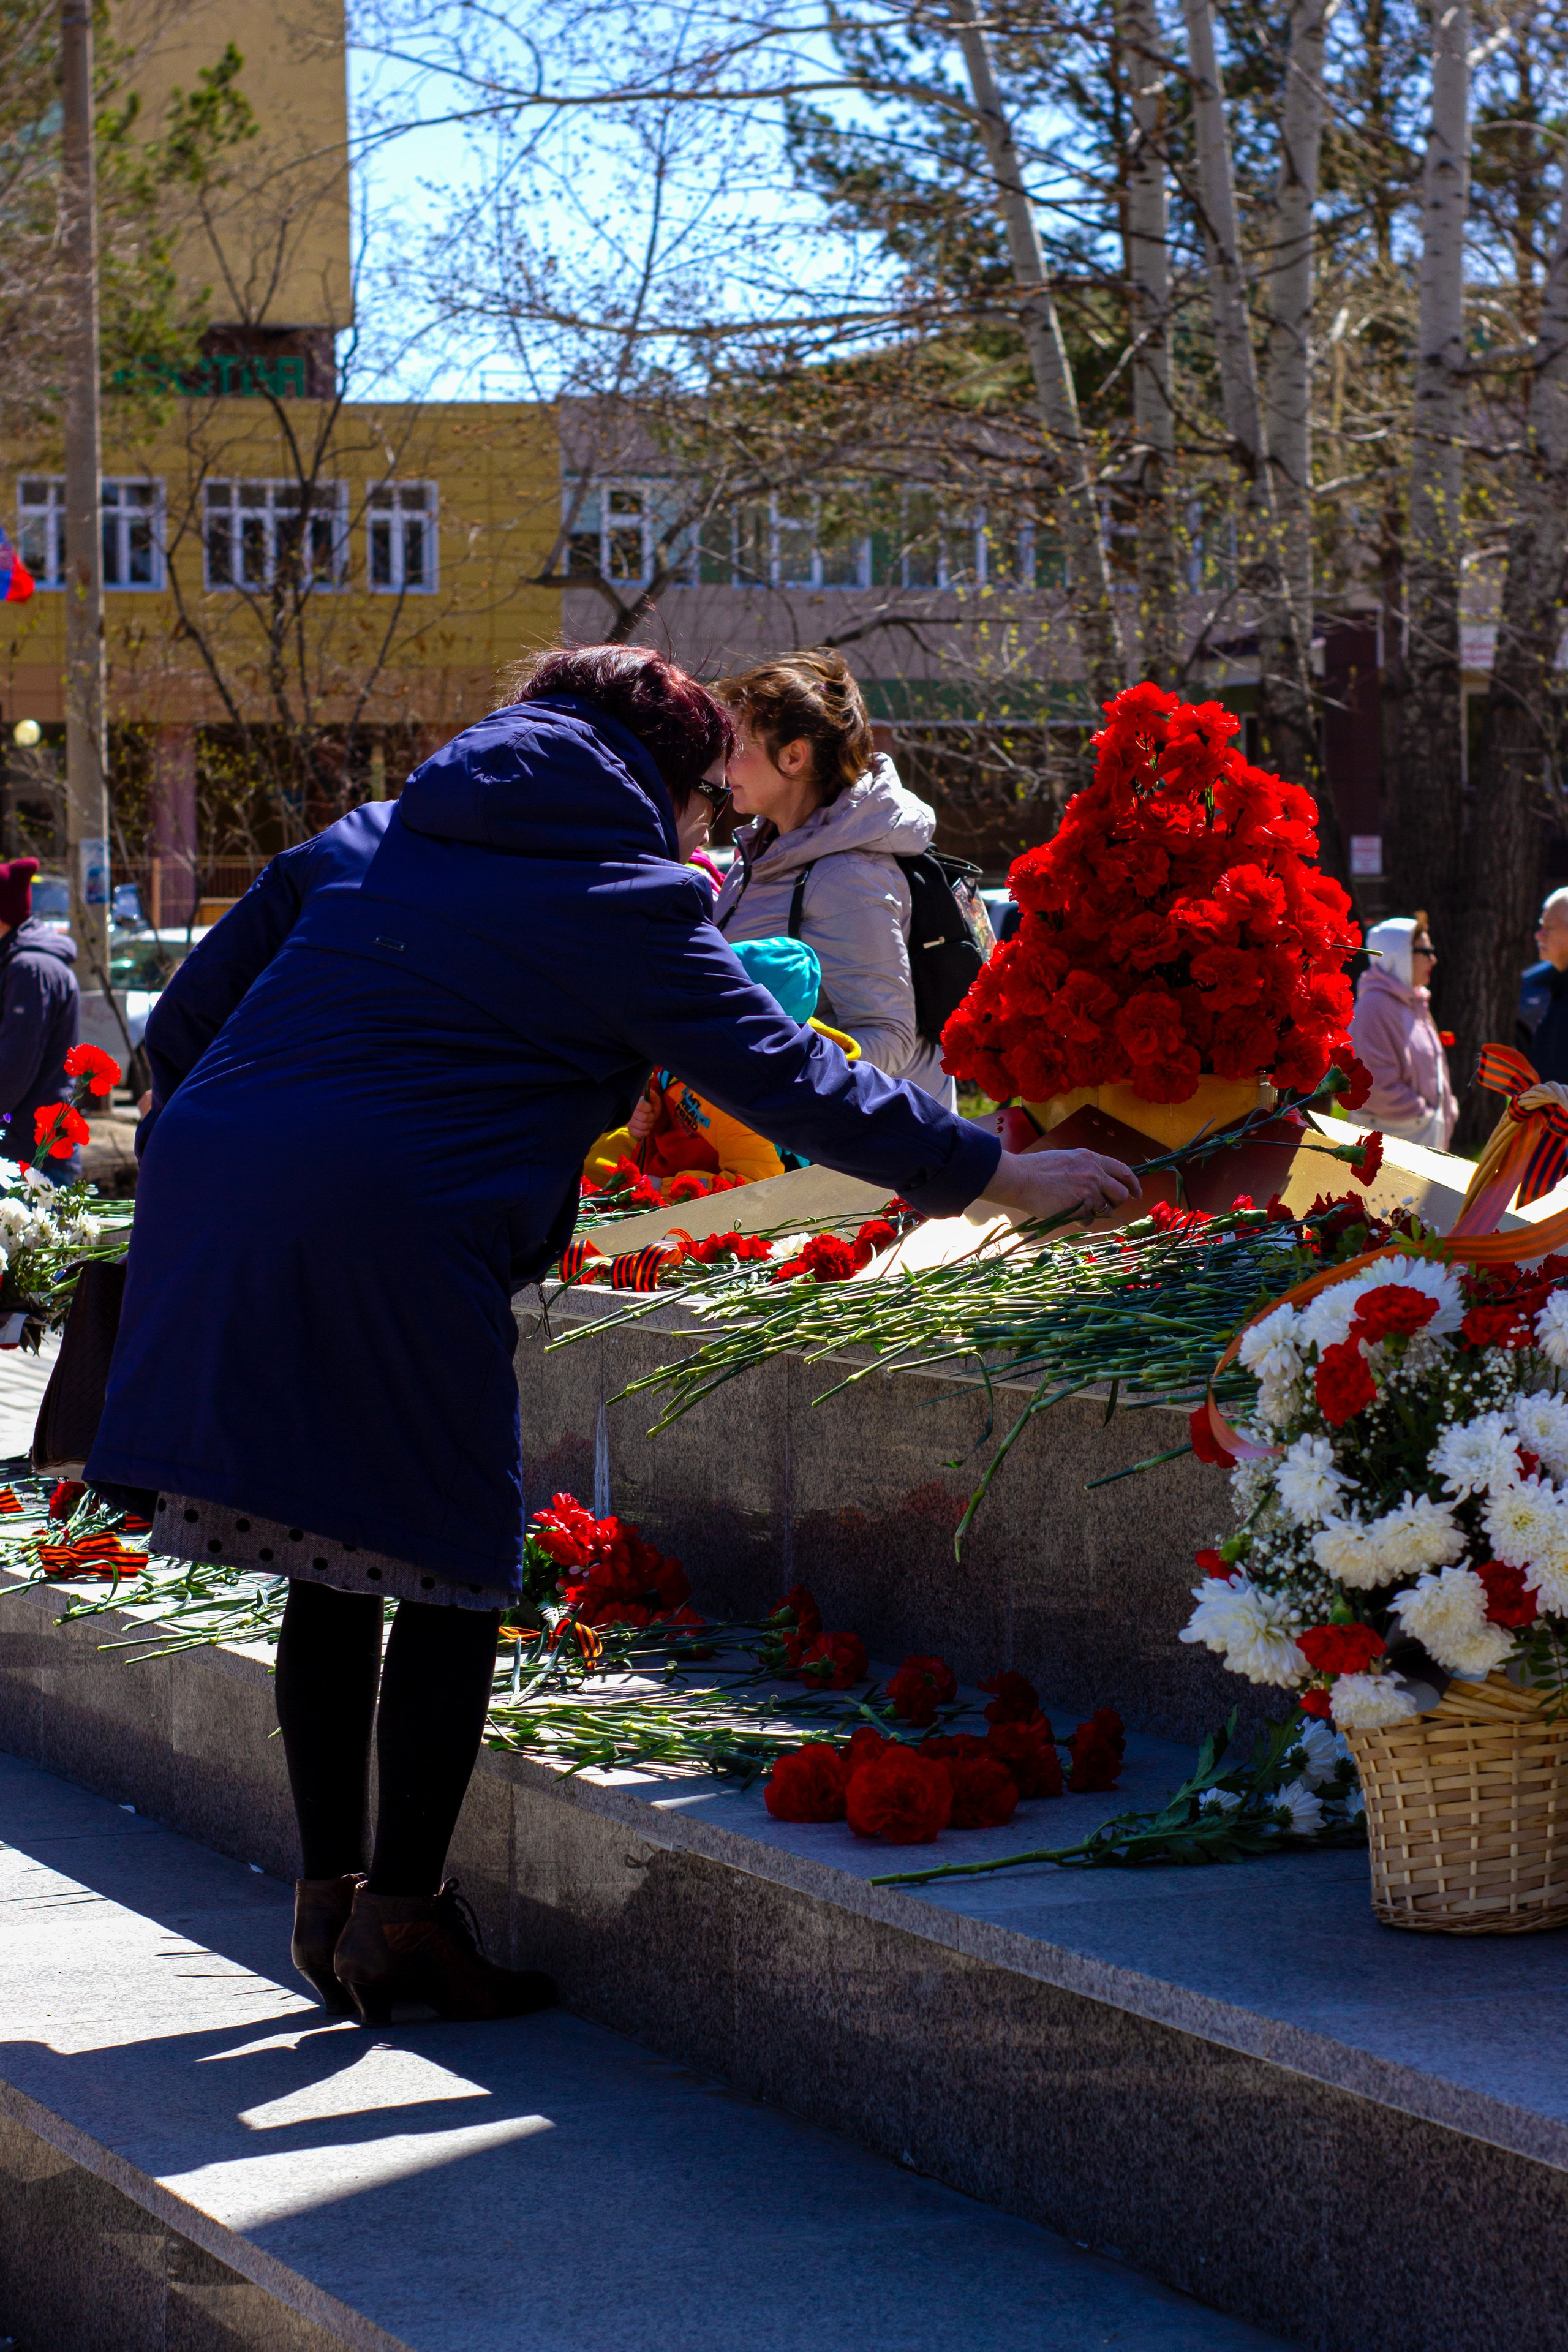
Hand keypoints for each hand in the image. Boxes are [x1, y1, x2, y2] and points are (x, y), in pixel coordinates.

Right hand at [627, 1097, 657, 1140]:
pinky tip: (647, 1127)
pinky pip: (640, 1133)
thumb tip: (649, 1091)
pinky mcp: (631, 1130)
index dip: (648, 1107)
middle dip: (651, 1117)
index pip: (640, 1105)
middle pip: (644, 1118)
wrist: (648, 1114)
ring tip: (650, 1121)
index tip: (650, 1107)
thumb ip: (652, 1095)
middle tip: (652, 1114)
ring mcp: (629, 1121)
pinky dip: (646, 1131)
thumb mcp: (654, 1099)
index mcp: (635, 1102)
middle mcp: (629, 1112)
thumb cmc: (651, 1105)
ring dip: (650, 1124)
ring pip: (643, 1126)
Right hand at [980, 1146, 1140, 1226]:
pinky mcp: (1080, 1208)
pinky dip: (1080, 1220)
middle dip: (1115, 1202)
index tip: (1136, 1193)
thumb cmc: (1036, 1169)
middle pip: (1121, 1194)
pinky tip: (1065, 1212)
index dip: (1133, 1184)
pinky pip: (1089, 1220)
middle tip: (1104, 1205)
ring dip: (1095, 1212)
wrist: (1020, 1178)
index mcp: (1091, 1159)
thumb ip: (1085, 1168)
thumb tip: (1097, 1183)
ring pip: (1106, 1210)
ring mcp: (1088, 1192)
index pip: (1123, 1171)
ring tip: (1076, 1207)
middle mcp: (1094, 1174)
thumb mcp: (1067, 1159)